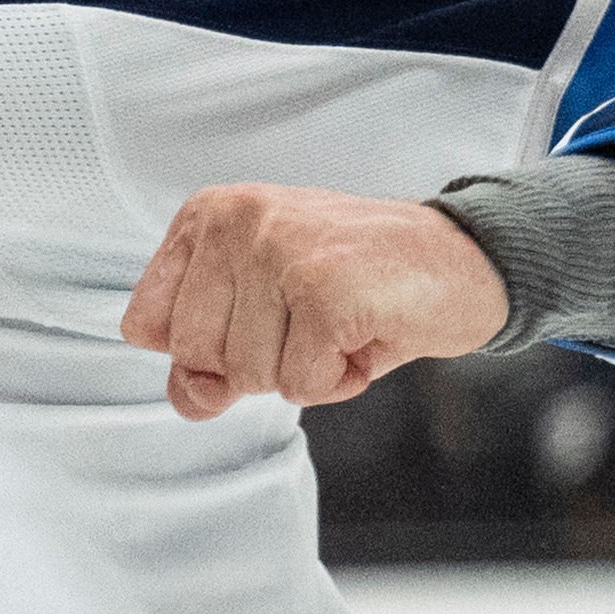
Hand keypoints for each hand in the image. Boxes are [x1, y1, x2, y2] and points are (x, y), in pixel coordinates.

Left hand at [121, 186, 506, 419]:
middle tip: (315, 321)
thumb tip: (190, 398)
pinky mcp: (325, 289)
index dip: (203, 350)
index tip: (262, 317)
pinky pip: (300, 386)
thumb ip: (204, 359)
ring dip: (306, 371)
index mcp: (209, 216)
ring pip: (248, 376)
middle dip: (261, 362)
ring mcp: (280, 250)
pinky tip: (368, 335)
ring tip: (345, 323)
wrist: (470, 262)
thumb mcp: (266, 315)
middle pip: (195, 356)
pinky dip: (340, 381)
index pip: (144, 324)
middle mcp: (237, 221)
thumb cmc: (362, 287)